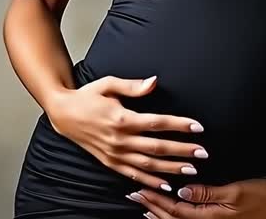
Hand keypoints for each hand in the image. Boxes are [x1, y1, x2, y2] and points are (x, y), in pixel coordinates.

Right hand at [45, 75, 207, 192]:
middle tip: (203, 152)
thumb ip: (132, 85)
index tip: (197, 127)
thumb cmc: (86, 97)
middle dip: (182, 150)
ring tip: (191, 169)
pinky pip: (133, 175)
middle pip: (157, 147)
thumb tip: (154, 81)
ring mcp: (115, 153)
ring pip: (148, 165)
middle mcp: (119, 139)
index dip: (179, 125)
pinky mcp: (110, 162)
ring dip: (171, 168)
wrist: (63, 114)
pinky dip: (150, 182)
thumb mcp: (108, 84)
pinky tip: (166, 185)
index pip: (156, 123)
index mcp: (121, 118)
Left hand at [127, 176, 265, 218]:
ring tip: (144, 205)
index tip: (139, 190)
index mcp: (210, 218)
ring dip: (160, 212)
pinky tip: (171, 208)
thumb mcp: (235, 192)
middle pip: (173, 218)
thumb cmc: (261, 195)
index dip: (156, 200)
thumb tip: (183, 192)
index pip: (175, 210)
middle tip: (133, 194)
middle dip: (152, 207)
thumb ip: (208, 194)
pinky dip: (176, 214)